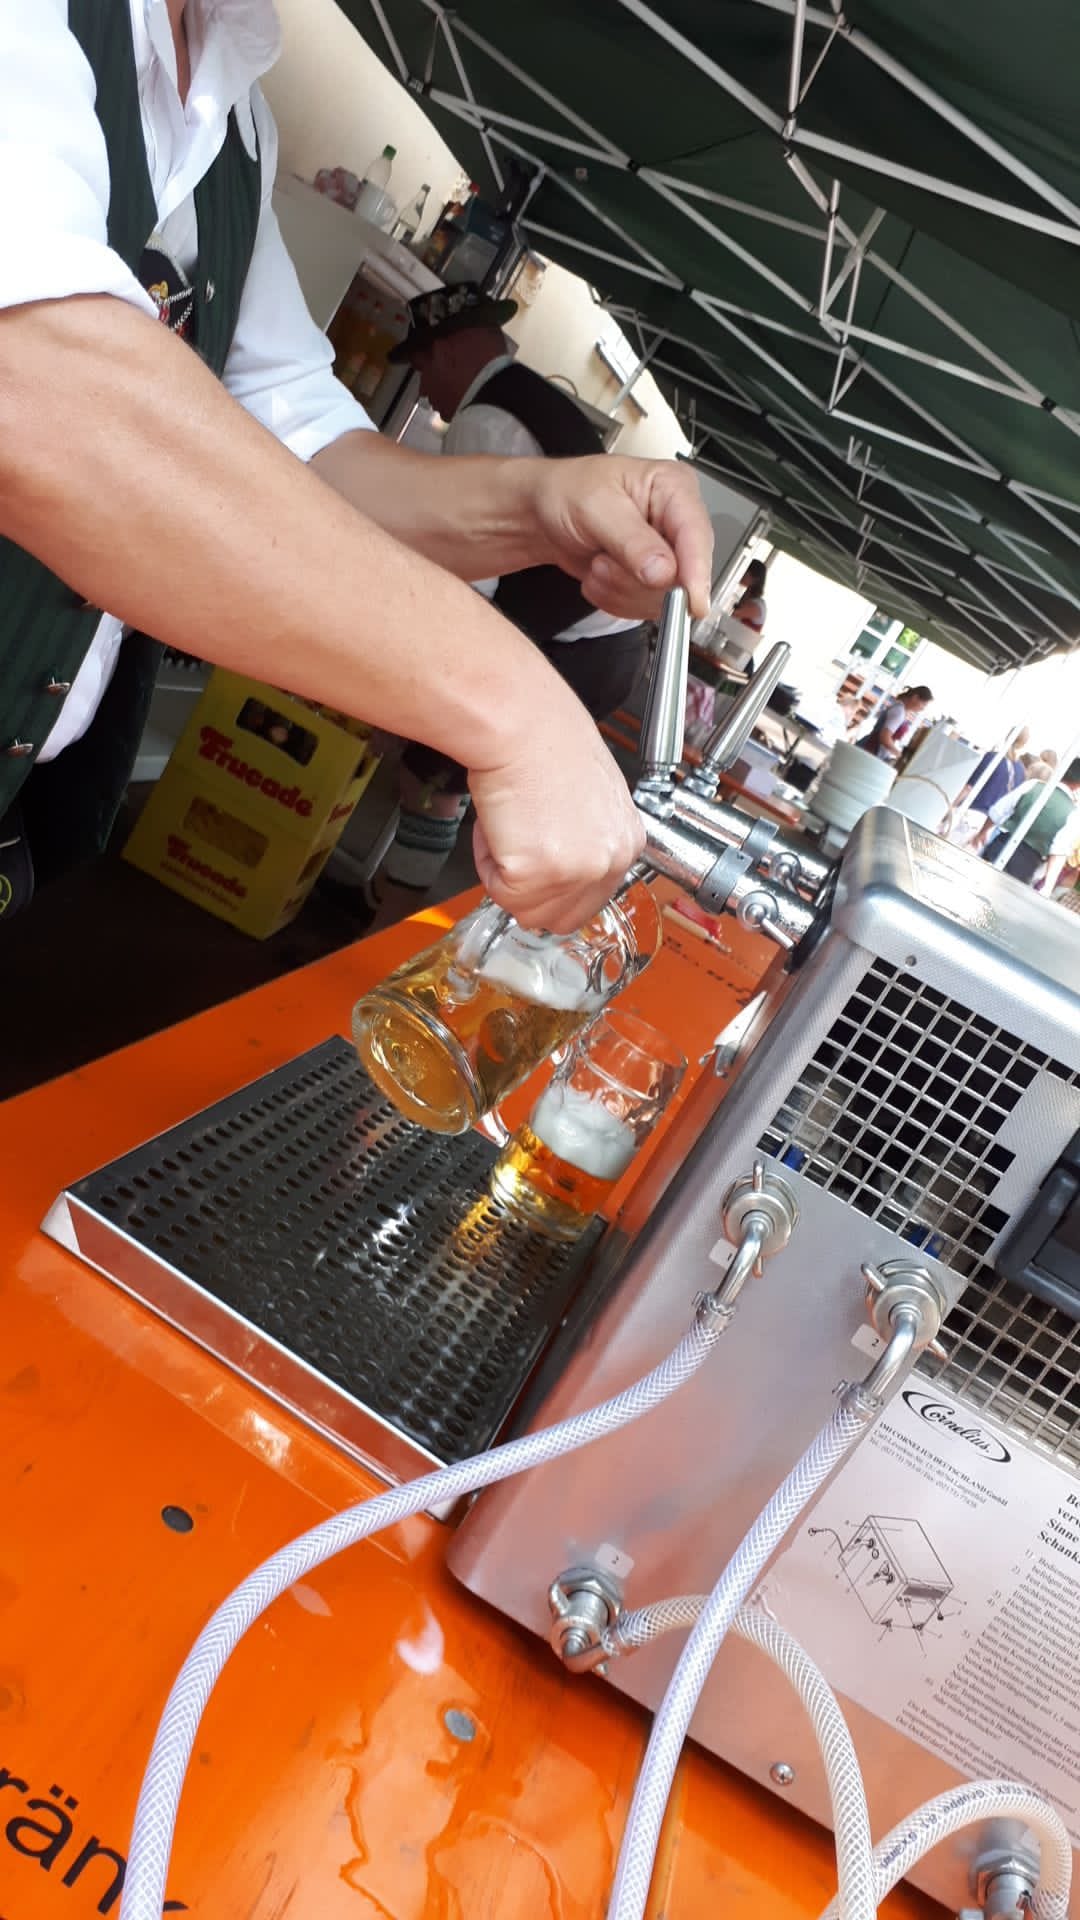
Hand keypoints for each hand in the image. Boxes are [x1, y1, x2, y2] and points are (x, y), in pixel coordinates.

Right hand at [467, 684, 645, 931]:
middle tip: (516, 846)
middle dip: (531, 890)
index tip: (536, 857)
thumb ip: (585, 838)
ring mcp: (577, 871)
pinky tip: (498, 825)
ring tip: (508, 828)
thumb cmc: (546, 740)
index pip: (591, 899)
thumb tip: (560, 861)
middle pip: (562, 917)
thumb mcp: (590, 798)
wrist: (521, 725)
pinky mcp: (537, 874)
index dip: (554, 882)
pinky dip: (487, 863)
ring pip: (528, 910)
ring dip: (506, 875)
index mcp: (628, 842)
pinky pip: (499, 892)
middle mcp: (611, 861)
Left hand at [526, 456, 712, 620]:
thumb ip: (632, 541)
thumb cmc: (567, 493)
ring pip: (663, 598)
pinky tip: (602, 575)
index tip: (692, 602)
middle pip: (684, 575)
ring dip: (621, 590)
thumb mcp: (595, 507)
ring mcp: (669, 555)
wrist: (544, 514)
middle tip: (603, 562)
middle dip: (636, 579)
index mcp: (674, 487)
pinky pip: (645, 609)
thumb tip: (664, 570)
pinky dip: (616, 600)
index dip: (696, 572)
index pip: (697, 535)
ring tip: (599, 563)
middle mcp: (678, 522)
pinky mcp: (655, 581)